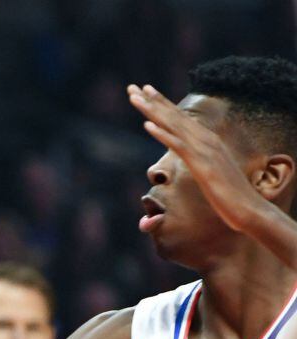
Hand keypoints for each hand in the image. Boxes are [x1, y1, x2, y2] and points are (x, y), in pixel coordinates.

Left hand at [127, 84, 268, 231]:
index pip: (180, 118)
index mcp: (207, 140)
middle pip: (174, 116)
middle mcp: (205, 140)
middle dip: (152, 100)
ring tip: (135, 98)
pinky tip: (147, 125)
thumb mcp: (211, 171)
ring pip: (173, 125)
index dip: (162, 103)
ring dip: (153, 111)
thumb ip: (200, 160)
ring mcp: (204, 150)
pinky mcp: (201, 164)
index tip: (145, 91)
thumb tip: (192, 158)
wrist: (249, 208)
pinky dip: (162, 134)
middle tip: (132, 87)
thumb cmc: (229, 194)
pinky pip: (178, 146)